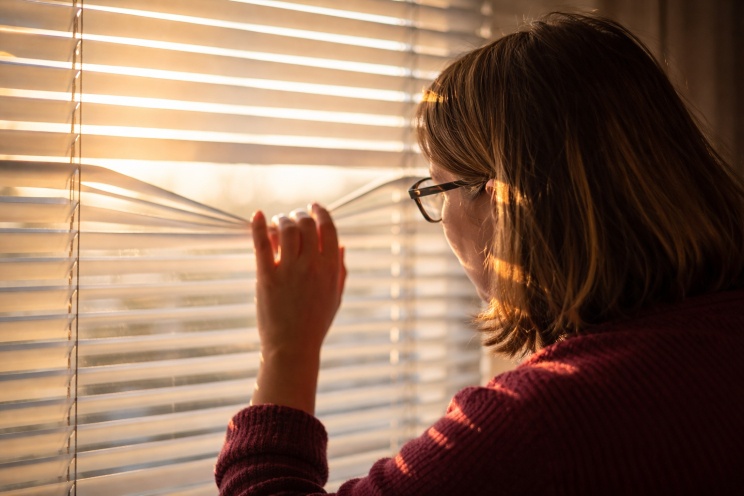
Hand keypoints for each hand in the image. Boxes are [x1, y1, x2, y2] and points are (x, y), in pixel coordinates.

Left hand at [249, 204, 346, 413]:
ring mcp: (289, 271)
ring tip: (278, 224)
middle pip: (306, 225)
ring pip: (286, 230)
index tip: (313, 207)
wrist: (293, 348)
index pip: (328, 228)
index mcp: (331, 269)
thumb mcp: (336, 298)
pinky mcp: (266, 277)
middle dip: (299, 216)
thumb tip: (341, 245)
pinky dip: (259, 226)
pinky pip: (262, 244)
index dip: (321, 212)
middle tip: (293, 218)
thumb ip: (341, 271)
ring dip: (282, 220)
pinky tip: (258, 215)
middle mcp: (312, 266)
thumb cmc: (315, 324)